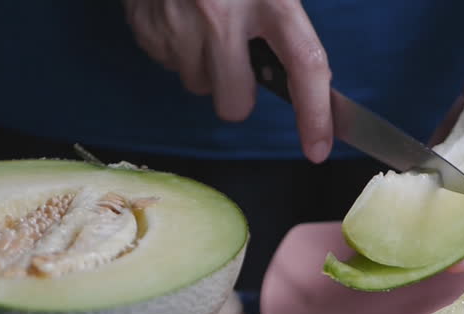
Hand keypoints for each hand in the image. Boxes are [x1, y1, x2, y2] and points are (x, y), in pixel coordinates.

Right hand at [123, 0, 333, 162]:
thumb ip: (285, 19)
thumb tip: (305, 73)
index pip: (304, 66)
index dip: (315, 115)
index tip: (318, 148)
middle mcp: (223, 14)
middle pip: (234, 103)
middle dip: (237, 93)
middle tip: (236, 60)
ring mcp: (178, 22)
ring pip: (197, 85)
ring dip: (204, 65)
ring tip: (202, 21)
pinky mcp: (145, 25)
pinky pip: (166, 63)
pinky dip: (176, 47)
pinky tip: (178, 14)